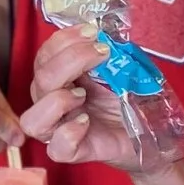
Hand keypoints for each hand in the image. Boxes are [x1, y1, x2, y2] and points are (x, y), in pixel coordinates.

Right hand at [20, 26, 154, 171]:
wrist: (151, 134)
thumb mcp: (119, 68)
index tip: (92, 32)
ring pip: (32, 120)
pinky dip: (68, 132)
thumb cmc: (130, 98)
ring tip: (83, 94)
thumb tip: (103, 32)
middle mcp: (52, 103)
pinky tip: (86, 121)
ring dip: (56, 100)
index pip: (44, 56)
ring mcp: (61, 129)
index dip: (63, 40)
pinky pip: (57, 148)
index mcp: (59, 79)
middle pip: (40, 79)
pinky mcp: (76, 152)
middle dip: (70, 59)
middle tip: (101, 53)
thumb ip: (107, 53)